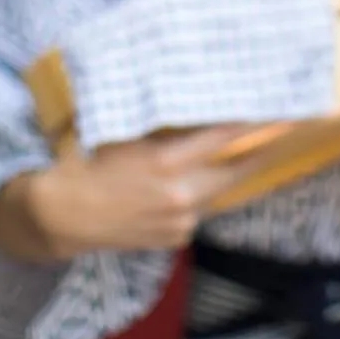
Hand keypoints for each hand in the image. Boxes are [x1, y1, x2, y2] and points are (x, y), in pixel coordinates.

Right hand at [0, 124, 257, 260]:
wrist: (57, 214)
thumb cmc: (83, 159)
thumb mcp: (123, 131)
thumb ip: (164, 124)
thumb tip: (199, 100)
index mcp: (166, 162)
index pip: (226, 138)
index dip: (257, 124)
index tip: (282, 111)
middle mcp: (180, 194)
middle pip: (237, 170)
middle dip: (259, 150)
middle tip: (283, 130)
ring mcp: (179, 220)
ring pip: (216, 191)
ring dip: (224, 173)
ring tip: (236, 152)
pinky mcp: (174, 238)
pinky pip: (196, 211)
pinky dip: (197, 195)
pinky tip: (184, 184)